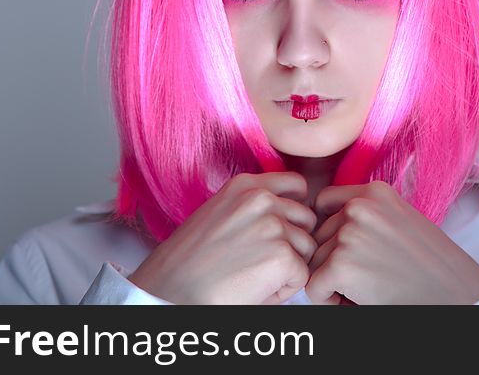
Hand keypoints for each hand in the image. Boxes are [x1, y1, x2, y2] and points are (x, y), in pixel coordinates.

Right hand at [128, 172, 317, 303]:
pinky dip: (283, 289)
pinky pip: (302, 275)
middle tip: (259, 260)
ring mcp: (274, 226)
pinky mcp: (282, 256)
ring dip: (289, 266)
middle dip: (293, 242)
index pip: (297, 186)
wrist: (171, 292)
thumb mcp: (218, 213)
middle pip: (306, 219)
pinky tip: (255, 289)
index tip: (279, 229)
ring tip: (253, 275)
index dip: (293, 211)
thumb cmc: (189, 262)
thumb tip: (288, 211)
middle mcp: (261, 199)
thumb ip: (252, 206)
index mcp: (245, 186)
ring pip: (307, 248)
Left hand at [306, 180, 478, 304]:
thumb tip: (323, 224)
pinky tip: (359, 301)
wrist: (459, 298)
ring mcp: (350, 233)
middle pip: (319, 236)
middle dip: (333, 260)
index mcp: (376, 192)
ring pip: (315, 262)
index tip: (348, 251)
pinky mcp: (342, 264)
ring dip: (333, 281)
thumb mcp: (402, 222)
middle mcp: (360, 206)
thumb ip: (368, 217)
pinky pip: (314, 287)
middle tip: (368, 277)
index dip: (330, 231)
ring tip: (369, 287)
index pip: (324, 203)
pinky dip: (329, 300)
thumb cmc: (435, 269)